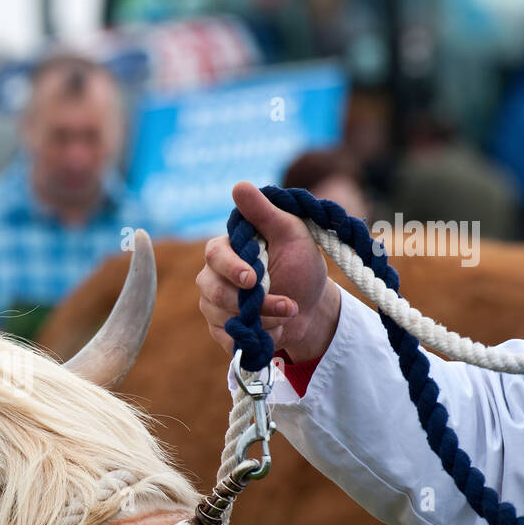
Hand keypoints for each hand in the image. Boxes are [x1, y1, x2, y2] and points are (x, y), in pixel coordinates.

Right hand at [197, 181, 340, 361]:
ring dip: (262, 321)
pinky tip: (275, 331)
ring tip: (288, 314)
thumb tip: (239, 185)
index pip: (215, 256)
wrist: (310, 308)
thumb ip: (264, 212)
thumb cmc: (301, 265)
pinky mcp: (220, 329)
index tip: (253, 280)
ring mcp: (213, 304)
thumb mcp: (290, 234)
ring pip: (222, 317)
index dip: (232, 268)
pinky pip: (227, 339)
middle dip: (253, 303)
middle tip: (287, 306)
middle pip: (213, 292)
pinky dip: (255, 339)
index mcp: (226, 249)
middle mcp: (212, 276)